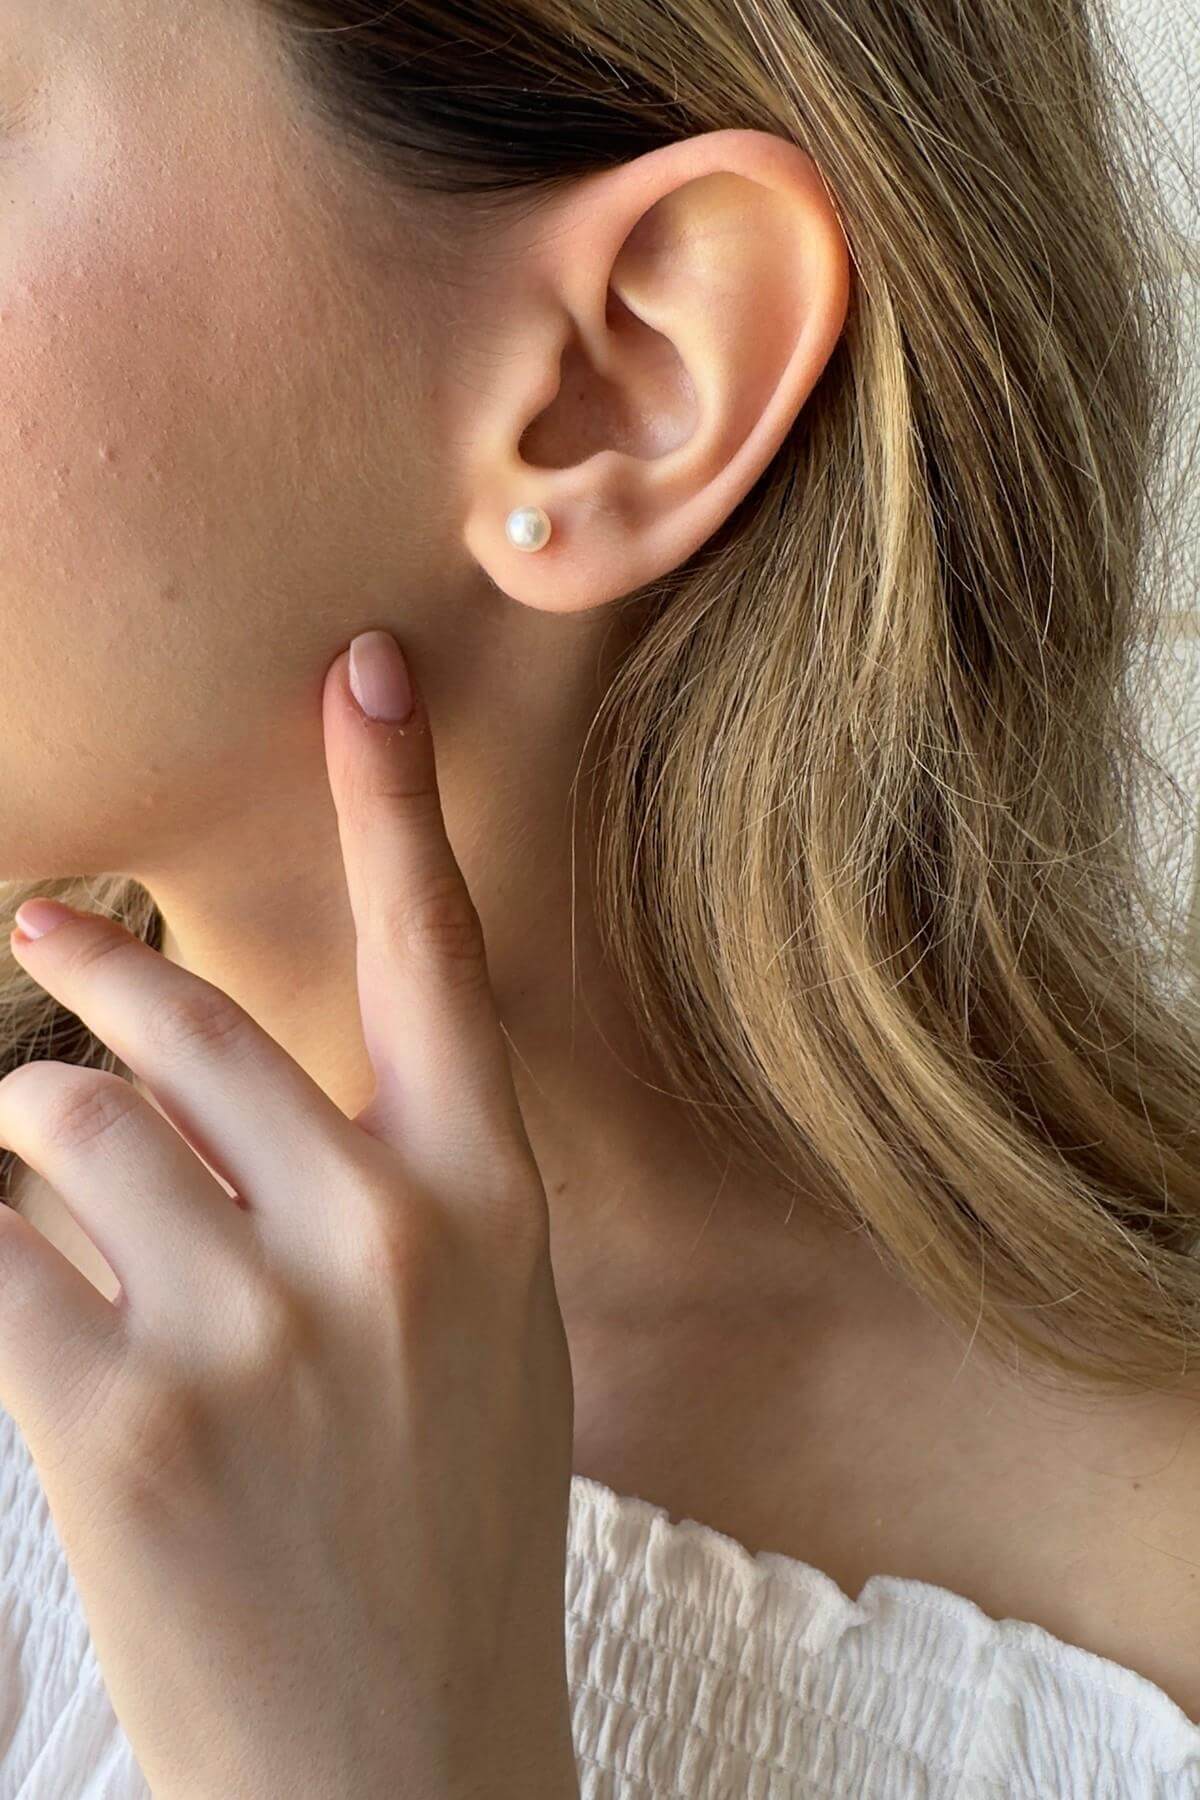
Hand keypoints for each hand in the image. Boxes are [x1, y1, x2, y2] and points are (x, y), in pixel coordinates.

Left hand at [0, 631, 578, 1799]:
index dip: (394, 804)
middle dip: (93, 967)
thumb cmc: (442, 1527)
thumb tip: (202, 1081)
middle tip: (43, 926)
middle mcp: (380, 1238)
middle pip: (186, 1031)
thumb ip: (384, 1187)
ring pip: (65, 1127)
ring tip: (55, 1198)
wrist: (401, 1764)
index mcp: (487, 1206)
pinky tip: (28, 1275)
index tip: (358, 670)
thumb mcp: (479, 1335)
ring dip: (37, 1144)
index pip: (439, 958)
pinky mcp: (112, 1418)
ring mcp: (246, 1327)